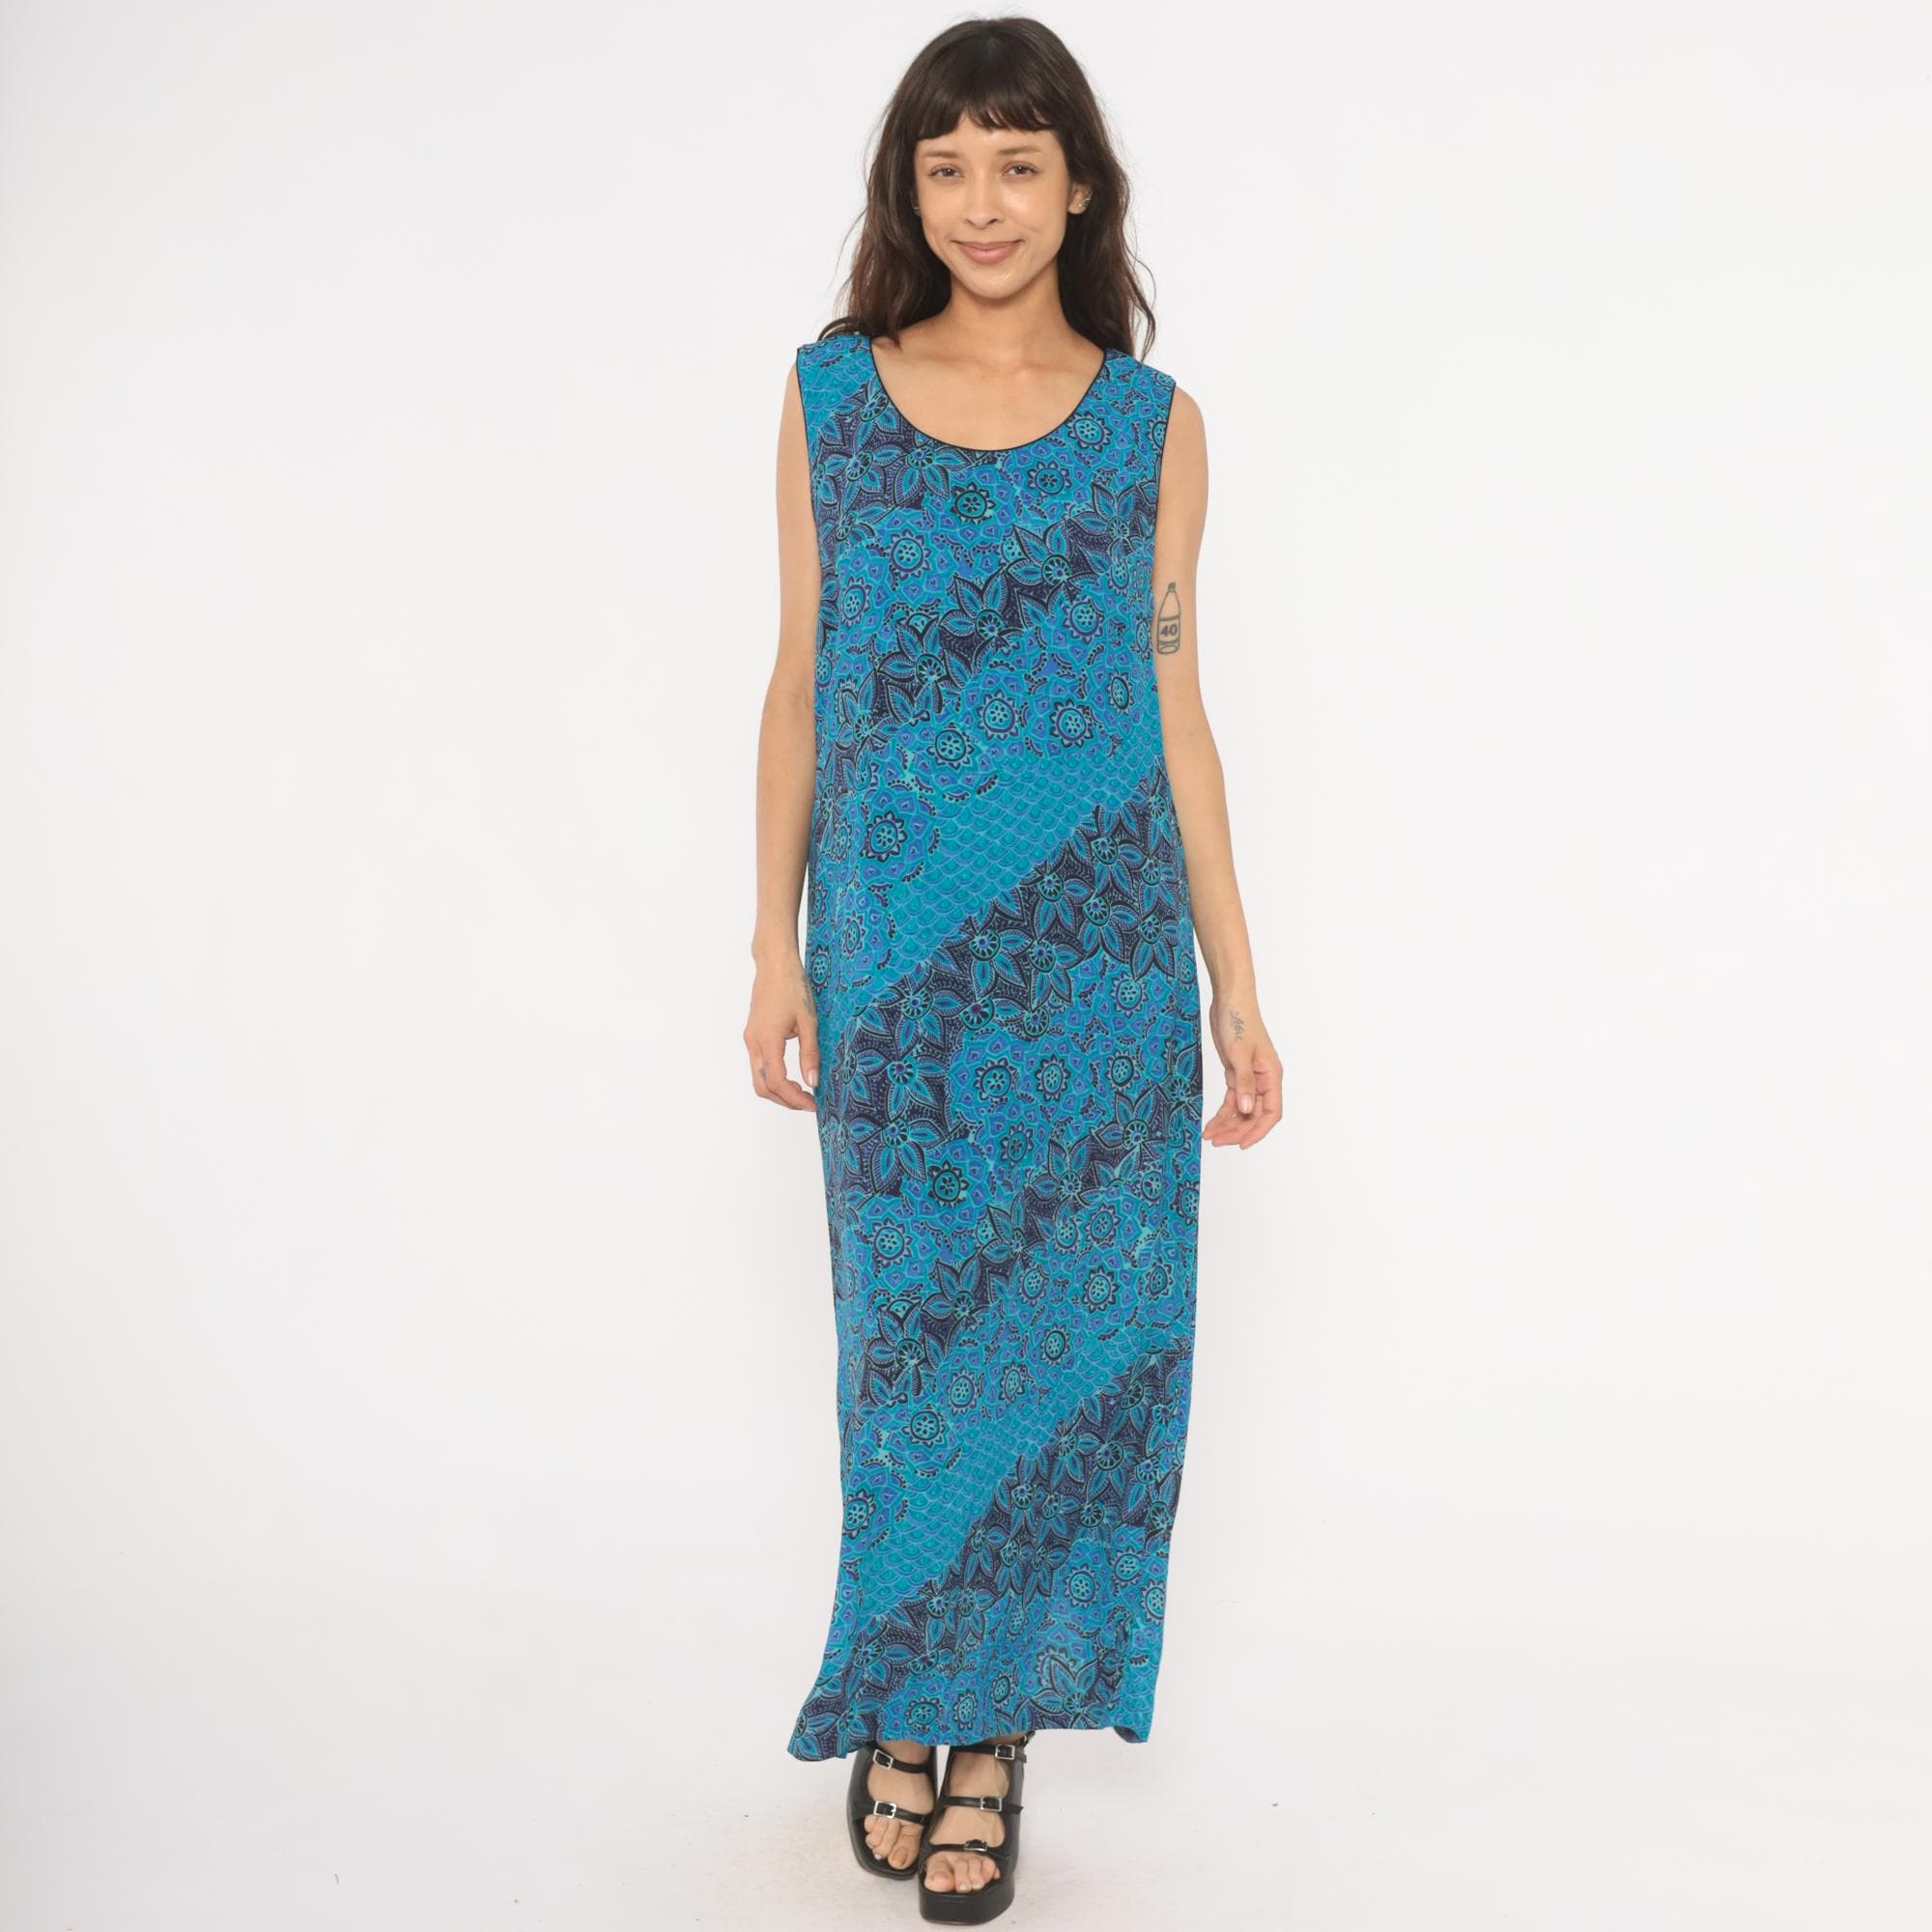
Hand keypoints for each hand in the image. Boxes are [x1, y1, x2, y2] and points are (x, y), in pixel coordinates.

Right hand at [744, 951, 819, 1109]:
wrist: (774, 964)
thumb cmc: (792, 986)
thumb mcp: (809, 1020)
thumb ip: (810, 1053)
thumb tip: (813, 1081)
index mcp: (768, 1040)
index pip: (776, 1082)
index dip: (794, 1099)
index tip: (813, 1104)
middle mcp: (754, 1042)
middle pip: (762, 1086)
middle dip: (785, 1100)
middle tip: (808, 1103)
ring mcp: (750, 1039)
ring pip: (758, 1077)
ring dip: (778, 1090)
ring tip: (802, 1091)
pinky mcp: (752, 1035)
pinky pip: (759, 1065)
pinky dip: (773, 1077)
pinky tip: (792, 1075)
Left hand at [1203, 987, 1280, 1148]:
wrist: (1229, 1001)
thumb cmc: (1239, 1021)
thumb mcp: (1239, 1054)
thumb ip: (1243, 1083)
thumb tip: (1247, 1111)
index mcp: (1271, 1076)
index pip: (1271, 1112)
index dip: (1258, 1131)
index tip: (1242, 1145)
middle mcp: (1263, 1080)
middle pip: (1255, 1115)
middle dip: (1237, 1131)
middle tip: (1217, 1141)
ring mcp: (1249, 1078)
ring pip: (1242, 1110)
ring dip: (1228, 1124)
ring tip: (1209, 1136)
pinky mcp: (1236, 1074)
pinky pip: (1232, 1100)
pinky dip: (1222, 1113)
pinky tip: (1210, 1123)